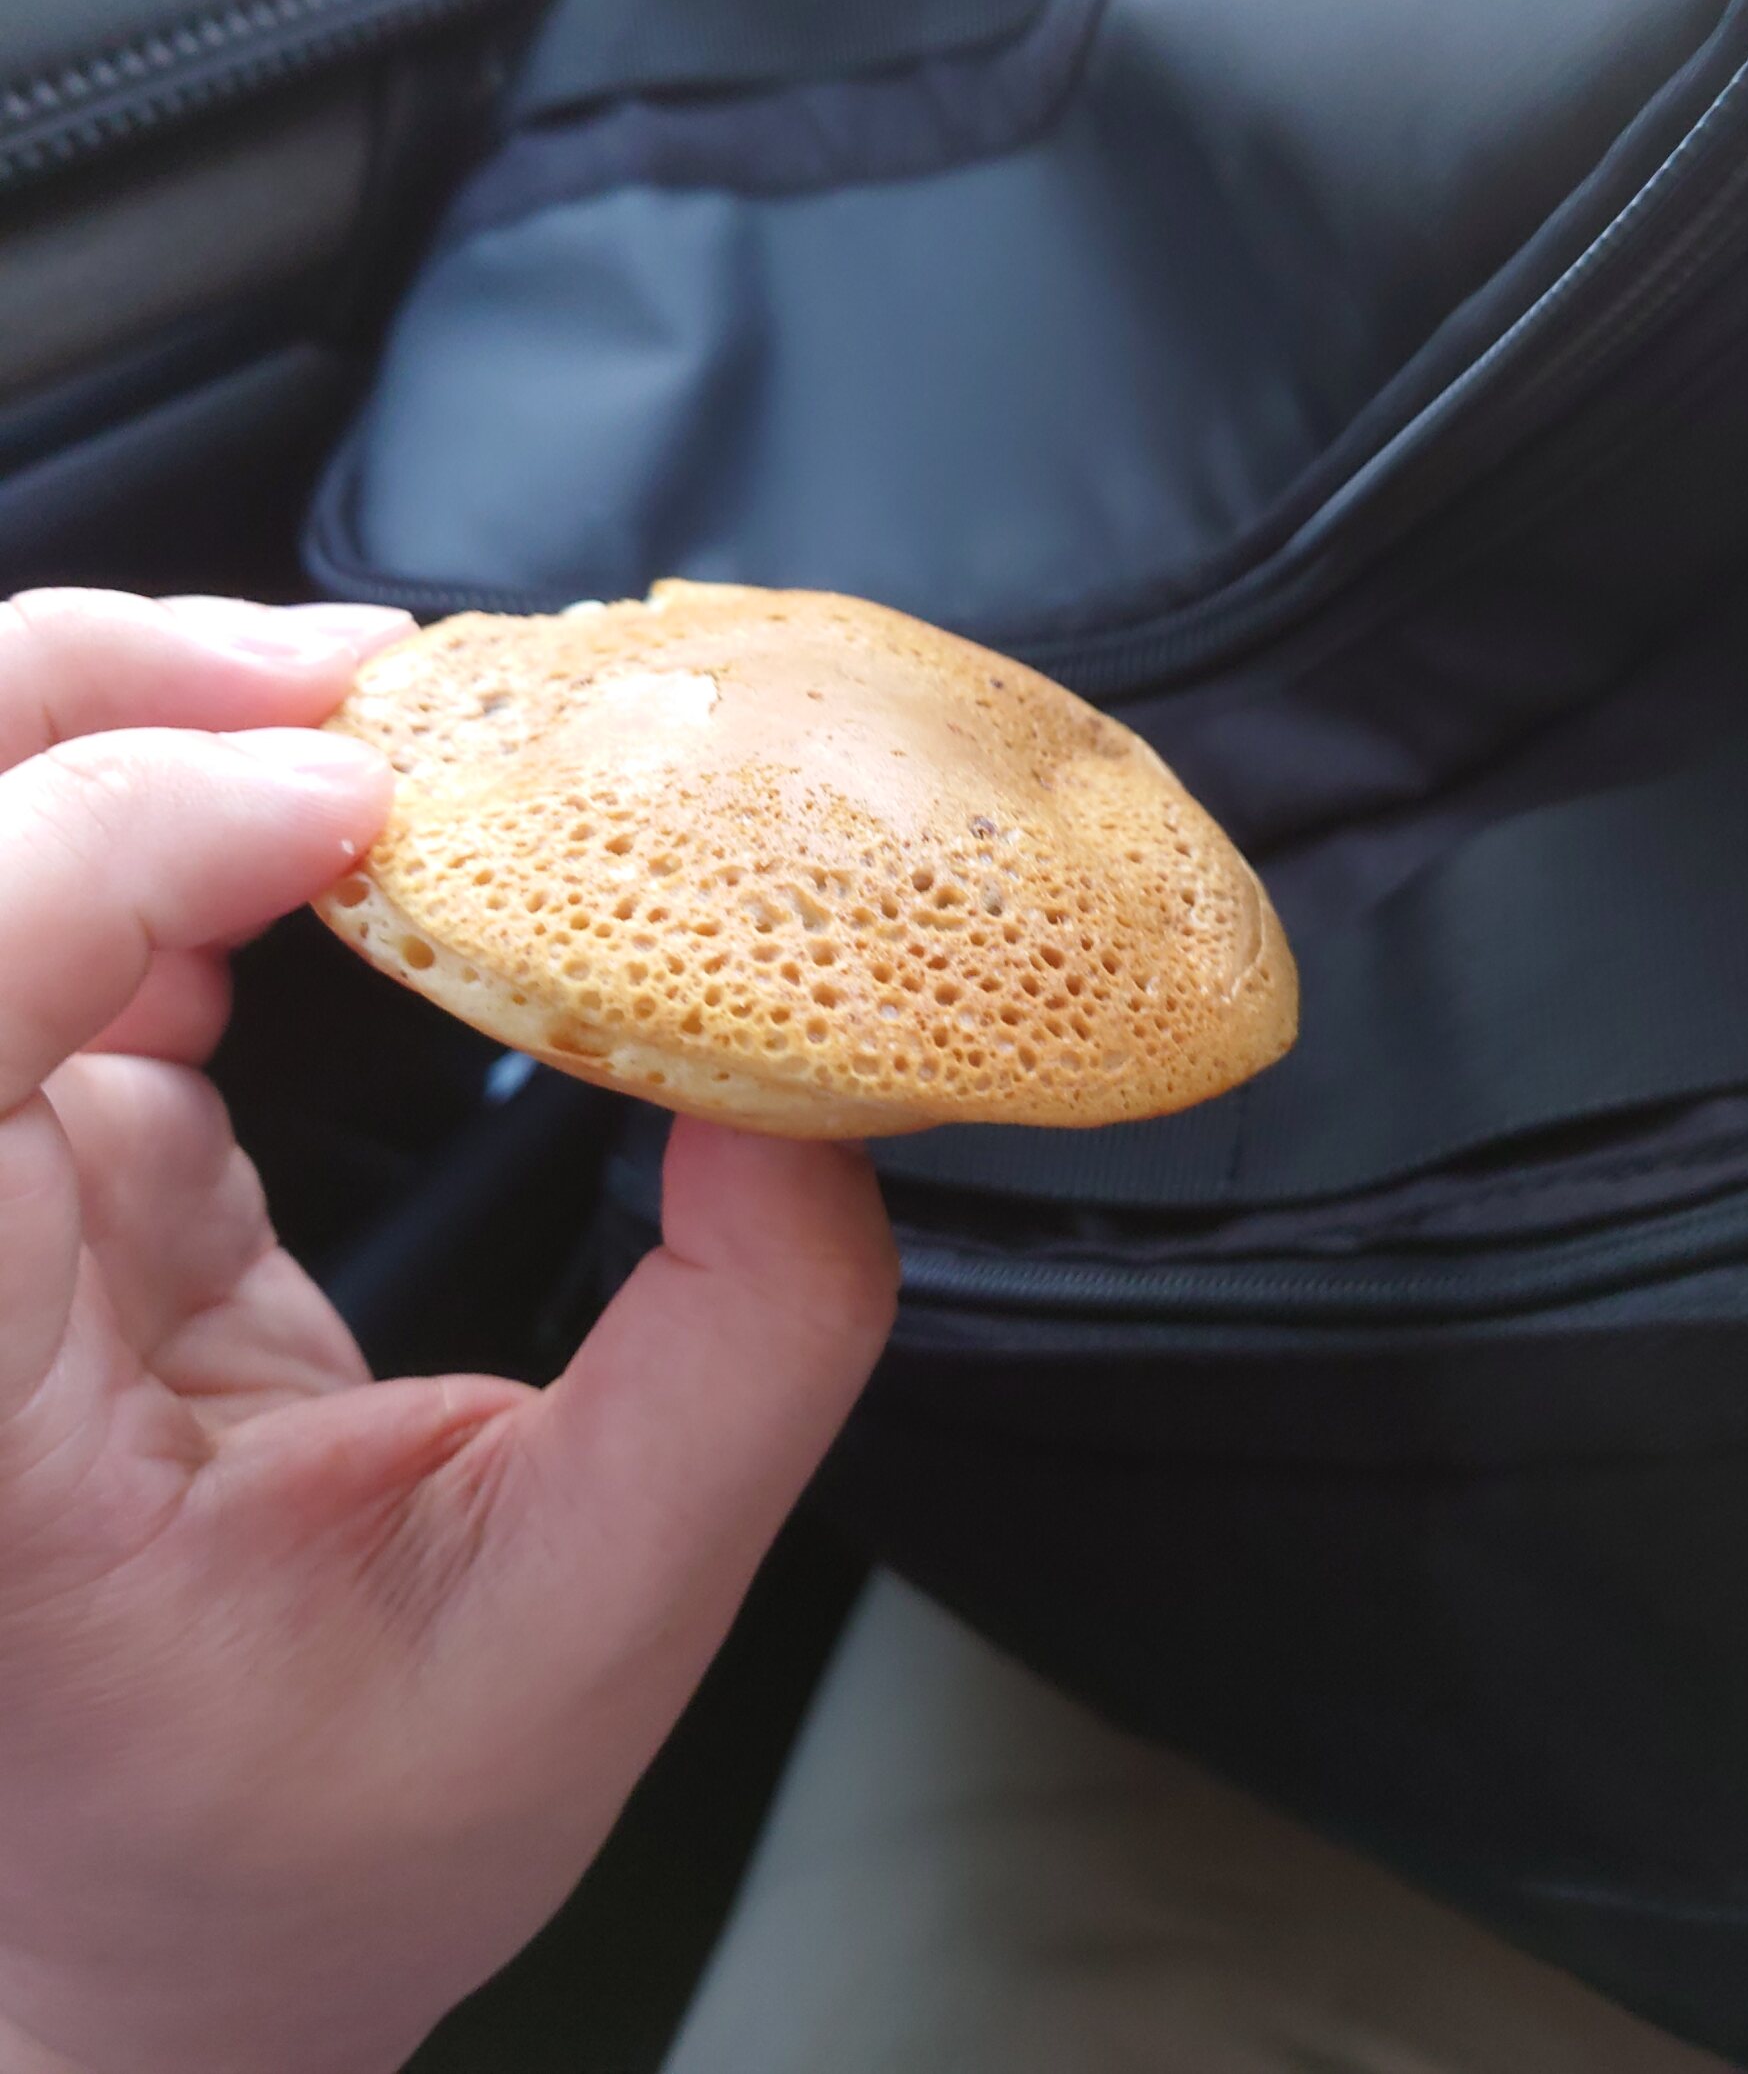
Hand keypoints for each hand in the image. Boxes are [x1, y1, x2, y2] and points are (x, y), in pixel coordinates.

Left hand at [0, 591, 898, 2073]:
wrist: (155, 1926)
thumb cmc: (312, 1833)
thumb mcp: (588, 1626)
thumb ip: (736, 1357)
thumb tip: (813, 1094)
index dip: (100, 844)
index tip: (356, 806)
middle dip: (106, 692)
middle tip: (372, 678)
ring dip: (161, 712)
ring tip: (398, 715)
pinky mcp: (34, 1145)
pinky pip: (82, 892)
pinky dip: (215, 798)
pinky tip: (369, 812)